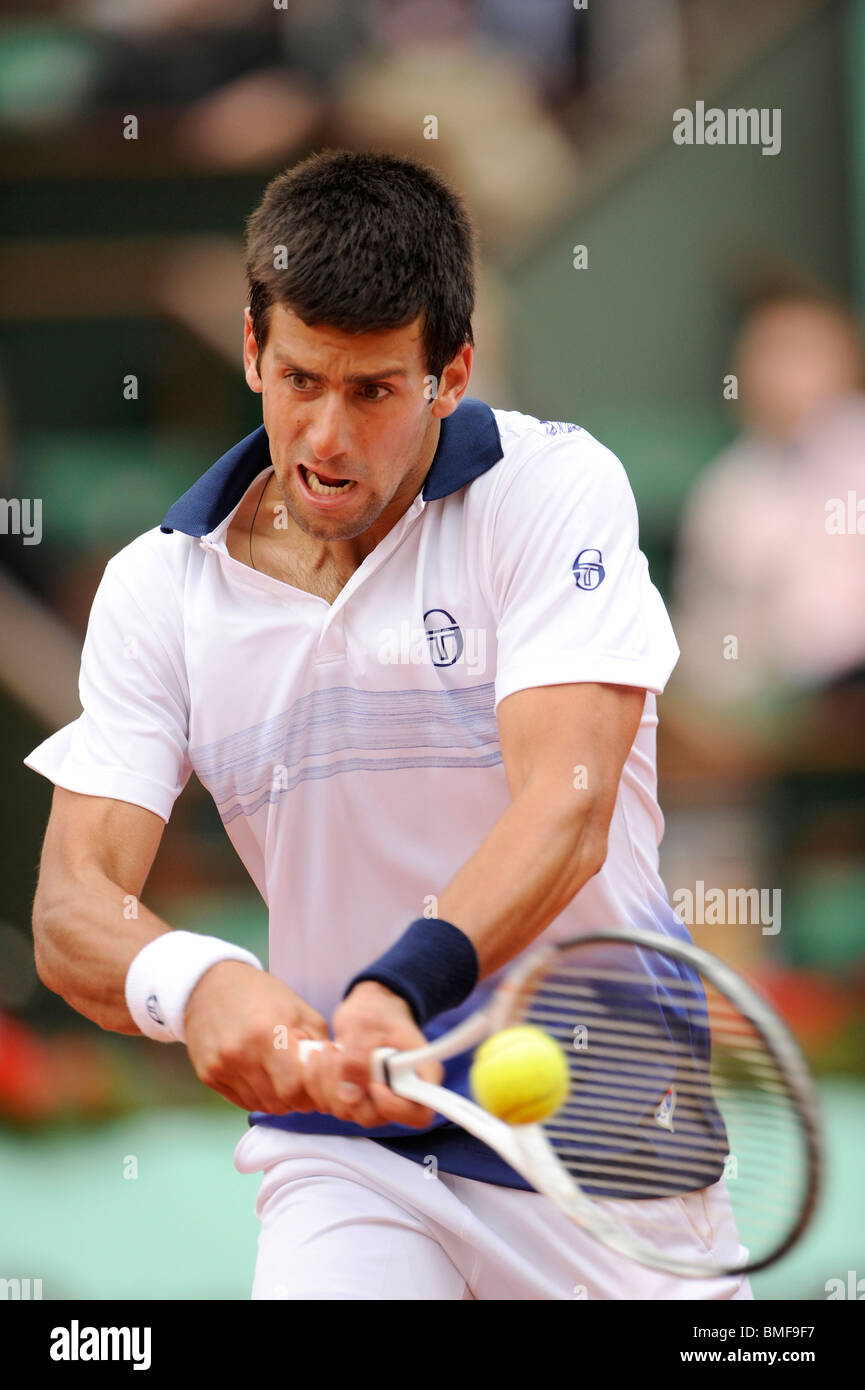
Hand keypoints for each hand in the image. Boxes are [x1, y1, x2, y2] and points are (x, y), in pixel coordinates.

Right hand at [184, 961, 329, 1113]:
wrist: (210, 984)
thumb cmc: (261, 994)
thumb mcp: (299, 1010)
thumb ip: (318, 1044)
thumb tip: (334, 1076)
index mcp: (267, 1033)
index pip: (293, 1088)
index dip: (309, 1093)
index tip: (315, 1087)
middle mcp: (240, 1053)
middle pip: (277, 1102)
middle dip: (295, 1100)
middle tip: (301, 1085)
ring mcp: (220, 1066)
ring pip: (259, 1105)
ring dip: (276, 1099)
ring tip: (280, 1077)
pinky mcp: (207, 1074)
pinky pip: (240, 1101)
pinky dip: (256, 1095)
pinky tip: (260, 1075)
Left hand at [300, 981, 442, 1129]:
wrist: (368, 1008)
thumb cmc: (376, 1012)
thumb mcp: (365, 1026)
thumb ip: (357, 1058)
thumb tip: (349, 1094)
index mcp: (421, 1076)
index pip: (418, 1114)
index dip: (392, 1106)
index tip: (373, 1083)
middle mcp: (401, 1095)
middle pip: (374, 1116)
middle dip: (346, 1088)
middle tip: (336, 1053)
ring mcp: (376, 1101)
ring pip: (347, 1112)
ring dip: (327, 1083)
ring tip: (328, 1049)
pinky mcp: (355, 1100)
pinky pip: (331, 1105)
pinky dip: (318, 1084)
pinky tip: (320, 1059)